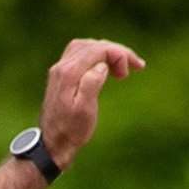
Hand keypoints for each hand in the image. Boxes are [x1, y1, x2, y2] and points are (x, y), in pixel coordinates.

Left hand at [40, 38, 144, 169]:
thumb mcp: (84, 109)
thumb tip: (101, 66)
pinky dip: (97, 56)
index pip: (98, 49)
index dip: (119, 54)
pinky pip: (81, 55)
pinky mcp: (61, 76)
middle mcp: (61, 67)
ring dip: (108, 52)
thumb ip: (91, 84)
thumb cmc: (72, 129)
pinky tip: (108, 67)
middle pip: (94, 45)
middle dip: (117, 52)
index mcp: (68, 73)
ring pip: (87, 47)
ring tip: (123, 68)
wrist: (53, 143)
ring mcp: (59, 71)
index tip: (131, 70)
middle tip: (135, 67)